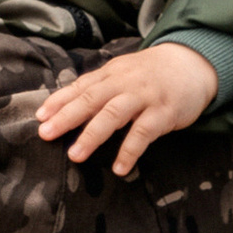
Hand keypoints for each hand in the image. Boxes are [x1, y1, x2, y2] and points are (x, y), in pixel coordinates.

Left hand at [34, 38, 219, 175]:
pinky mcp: (164, 112)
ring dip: (93, 134)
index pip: (81, 86)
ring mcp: (145, 96)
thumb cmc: (151, 75)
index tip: (39, 117)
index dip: (59, 101)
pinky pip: (144, 132)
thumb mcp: (123, 74)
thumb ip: (99, 88)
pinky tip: (119, 169)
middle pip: (92, 98)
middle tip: (45, 134)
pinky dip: (130, 151)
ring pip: (114, 113)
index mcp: (112, 74)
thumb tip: (65, 108)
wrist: (193, 64)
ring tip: (75, 155)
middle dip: (66, 116)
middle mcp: (125, 82)